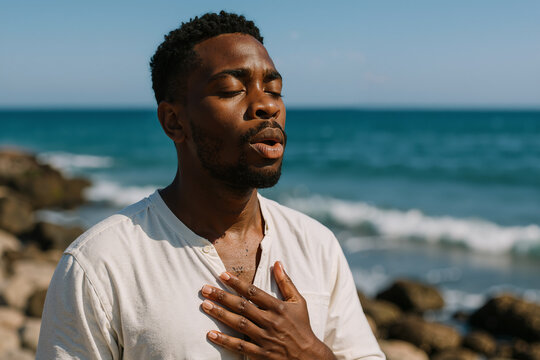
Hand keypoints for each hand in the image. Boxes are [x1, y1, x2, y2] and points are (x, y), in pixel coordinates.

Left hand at [200, 261, 335, 359]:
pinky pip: (240, 346)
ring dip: (220, 314)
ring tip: (205, 305)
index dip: (237, 283)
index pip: (253, 292)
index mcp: (278, 307)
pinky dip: (225, 340)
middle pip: (242, 306)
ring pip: (239, 324)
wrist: (309, 356)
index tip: (222, 275)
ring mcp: (265, 338)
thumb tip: (277, 263)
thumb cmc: (302, 326)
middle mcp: (270, 321)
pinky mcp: (261, 353)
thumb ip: (286, 282)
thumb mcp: (298, 302)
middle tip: (205, 289)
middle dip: (222, 296)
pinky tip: (212, 334)